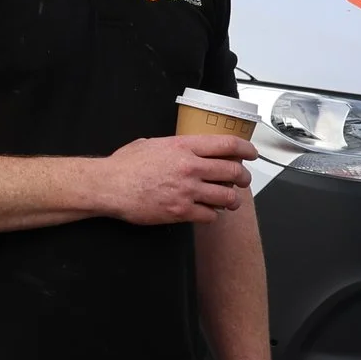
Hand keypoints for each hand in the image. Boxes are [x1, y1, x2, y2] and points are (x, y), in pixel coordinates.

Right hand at [95, 134, 255, 224]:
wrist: (109, 186)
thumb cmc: (125, 165)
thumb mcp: (152, 144)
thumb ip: (174, 147)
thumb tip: (185, 150)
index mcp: (184, 147)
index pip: (227, 145)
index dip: (246, 149)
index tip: (251, 153)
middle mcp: (190, 167)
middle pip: (233, 172)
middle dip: (243, 178)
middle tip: (243, 180)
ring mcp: (187, 190)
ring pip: (227, 197)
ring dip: (232, 200)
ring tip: (230, 201)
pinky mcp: (181, 211)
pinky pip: (210, 215)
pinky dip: (212, 215)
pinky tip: (207, 212)